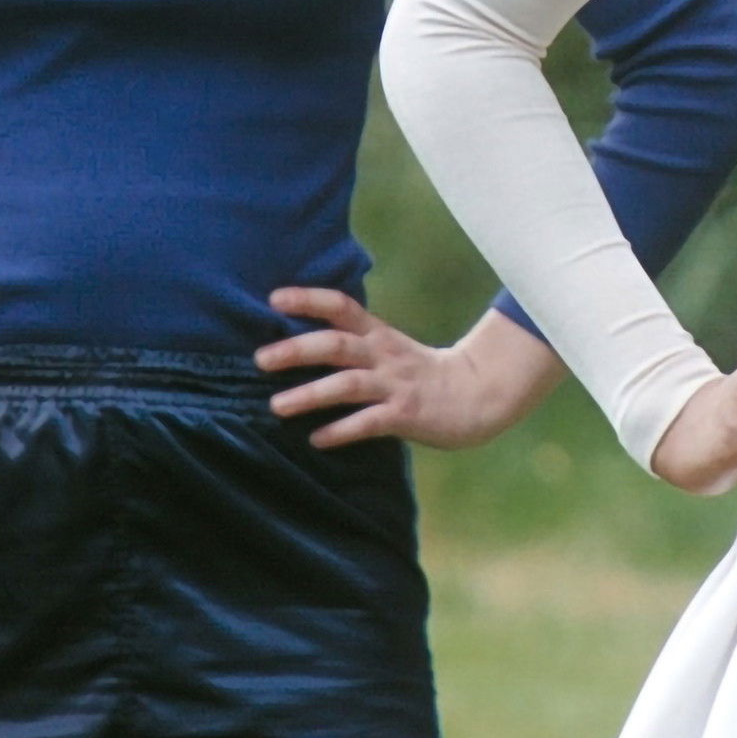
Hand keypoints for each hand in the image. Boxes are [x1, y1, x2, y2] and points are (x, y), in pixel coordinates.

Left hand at [261, 289, 563, 448]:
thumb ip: (354, 343)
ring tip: (276, 406)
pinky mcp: (406, 415)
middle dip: (296, 350)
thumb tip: (298, 344)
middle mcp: (384, 355)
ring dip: (310, 394)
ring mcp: (395, 385)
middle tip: (259, 359)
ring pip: (348, 384)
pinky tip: (317, 440)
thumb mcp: (389, 348)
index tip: (274, 298)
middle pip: (336, 344)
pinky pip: (369, 423)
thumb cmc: (422, 373)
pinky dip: (341, 431)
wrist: (477, 395)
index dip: (309, 299)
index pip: (341, 307)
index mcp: (378, 334)